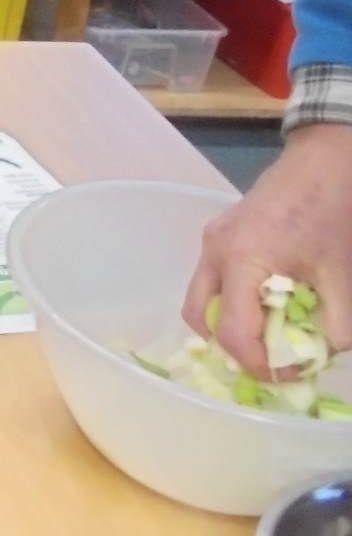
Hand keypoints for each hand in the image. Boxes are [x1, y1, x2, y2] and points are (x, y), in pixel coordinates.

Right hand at [184, 122, 351, 377]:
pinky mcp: (217, 233)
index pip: (233, 332)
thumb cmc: (332, 215)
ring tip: (269, 333)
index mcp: (243, 260)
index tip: (290, 375)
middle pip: (201, 320)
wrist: (324, 163)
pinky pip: (212, 280)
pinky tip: (266, 301)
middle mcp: (215, 251)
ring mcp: (211, 240)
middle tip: (272, 360)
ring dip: (229, 324)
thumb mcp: (342, 277)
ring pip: (201, 300)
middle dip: (234, 349)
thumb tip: (318, 358)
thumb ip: (334, 327)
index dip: (259, 365)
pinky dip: (232, 301)